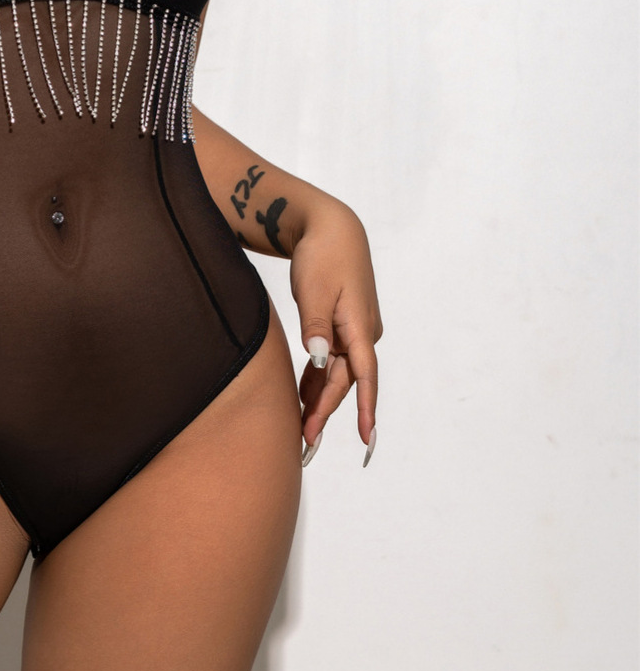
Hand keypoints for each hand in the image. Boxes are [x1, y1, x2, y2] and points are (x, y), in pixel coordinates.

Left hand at [288, 200, 382, 465]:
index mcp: (360, 327)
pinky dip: (317, 379)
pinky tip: (303, 400)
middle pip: (345, 381)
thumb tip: (319, 360)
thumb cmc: (322, 256)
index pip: (364, 376)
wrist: (330, 227)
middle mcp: (362, 333)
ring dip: (320, 399)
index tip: (367, 440)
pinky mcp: (341, 326)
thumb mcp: (314, 290)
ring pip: (337, 373)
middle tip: (306, 443)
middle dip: (326, 412)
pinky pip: (330, 361)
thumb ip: (315, 327)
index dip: (366, 409)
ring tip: (303, 432)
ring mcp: (353, 331)